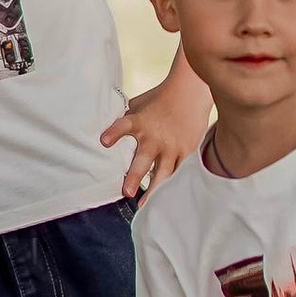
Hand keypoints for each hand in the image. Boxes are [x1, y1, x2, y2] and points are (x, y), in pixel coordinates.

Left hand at [100, 58, 210, 199]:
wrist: (191, 91)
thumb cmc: (160, 98)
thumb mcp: (138, 105)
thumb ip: (126, 120)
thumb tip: (107, 134)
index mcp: (140, 122)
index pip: (124, 125)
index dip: (114, 133)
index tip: (104, 142)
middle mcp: (155, 136)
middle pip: (143, 159)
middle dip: (134, 176)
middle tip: (127, 193)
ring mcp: (173, 146)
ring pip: (164, 172)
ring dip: (154, 189)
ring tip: (145, 205)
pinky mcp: (187, 151)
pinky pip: (180, 172)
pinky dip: (174, 184)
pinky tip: (168, 198)